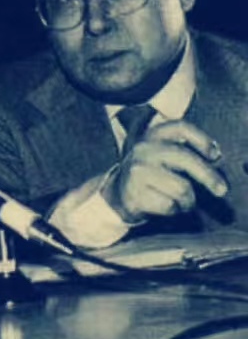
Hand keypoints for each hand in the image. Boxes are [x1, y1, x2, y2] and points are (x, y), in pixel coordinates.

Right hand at [102, 120, 226, 222]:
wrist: (117, 194)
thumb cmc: (149, 174)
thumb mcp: (160, 153)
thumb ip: (183, 148)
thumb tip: (215, 155)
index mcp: (151, 136)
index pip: (180, 128)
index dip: (201, 139)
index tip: (215, 155)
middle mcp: (142, 149)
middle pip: (184, 158)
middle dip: (208, 176)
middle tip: (220, 190)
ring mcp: (137, 171)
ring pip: (182, 187)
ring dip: (188, 200)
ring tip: (182, 201)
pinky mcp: (135, 193)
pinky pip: (170, 205)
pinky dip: (174, 210)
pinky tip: (166, 205)